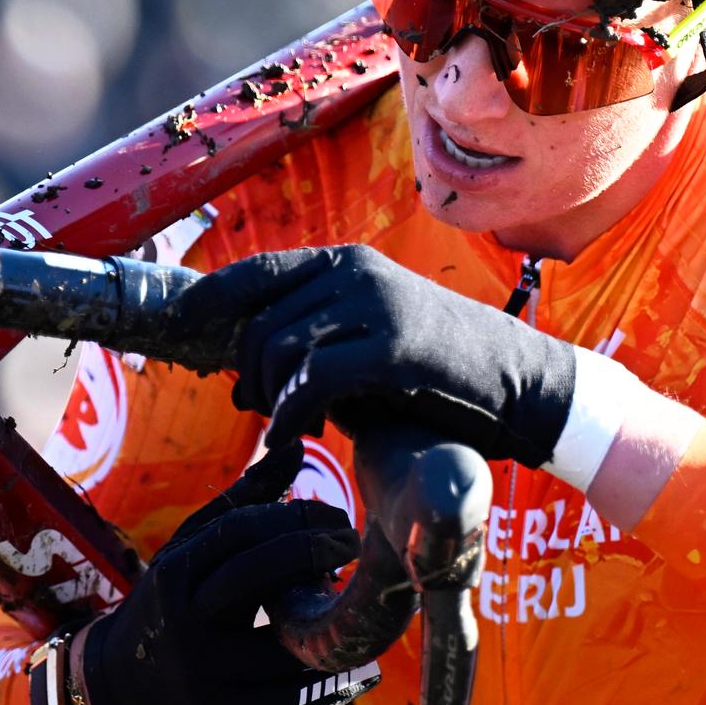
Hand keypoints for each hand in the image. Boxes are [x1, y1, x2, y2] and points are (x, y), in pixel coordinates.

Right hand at [81, 497, 370, 704]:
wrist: (116, 687)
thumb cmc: (172, 603)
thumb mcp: (191, 550)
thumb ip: (243, 502)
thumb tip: (296, 448)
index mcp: (176, 571)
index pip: (241, 530)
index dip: (295, 518)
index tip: (335, 517)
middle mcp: (184, 619)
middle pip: (257, 573)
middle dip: (313, 551)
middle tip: (350, 543)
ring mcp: (201, 671)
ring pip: (282, 640)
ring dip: (329, 622)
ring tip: (357, 605)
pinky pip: (287, 702)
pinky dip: (329, 686)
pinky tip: (363, 671)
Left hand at [185, 245, 577, 465]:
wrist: (524, 382)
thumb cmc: (445, 372)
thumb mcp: (374, 343)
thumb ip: (315, 350)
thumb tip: (244, 385)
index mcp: (349, 265)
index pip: (258, 270)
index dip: (212, 297)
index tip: (181, 321)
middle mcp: (357, 274)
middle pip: (261, 321)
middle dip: (251, 373)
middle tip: (267, 412)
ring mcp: (377, 306)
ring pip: (281, 348)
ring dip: (272, 398)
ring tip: (290, 428)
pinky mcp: (394, 348)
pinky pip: (314, 379)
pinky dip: (293, 414)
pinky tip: (296, 440)